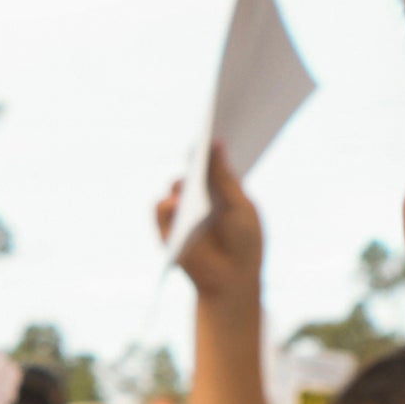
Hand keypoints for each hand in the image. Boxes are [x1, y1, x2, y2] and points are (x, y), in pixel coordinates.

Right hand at [169, 147, 262, 302]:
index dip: (215, 143)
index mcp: (220, 186)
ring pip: (176, 184)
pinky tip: (179, 200)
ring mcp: (182, 210)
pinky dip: (168, 203)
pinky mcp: (167, 228)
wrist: (232, 281)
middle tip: (203, 137)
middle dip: (198, 152)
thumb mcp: (240, 207)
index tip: (220, 122)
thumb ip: (225, 178)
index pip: (214, 159)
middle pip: (194, 166)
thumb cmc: (244, 244)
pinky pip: (161, 209)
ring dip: (185, 177)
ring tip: (194, 168)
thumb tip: (216, 144)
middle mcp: (198, 194)